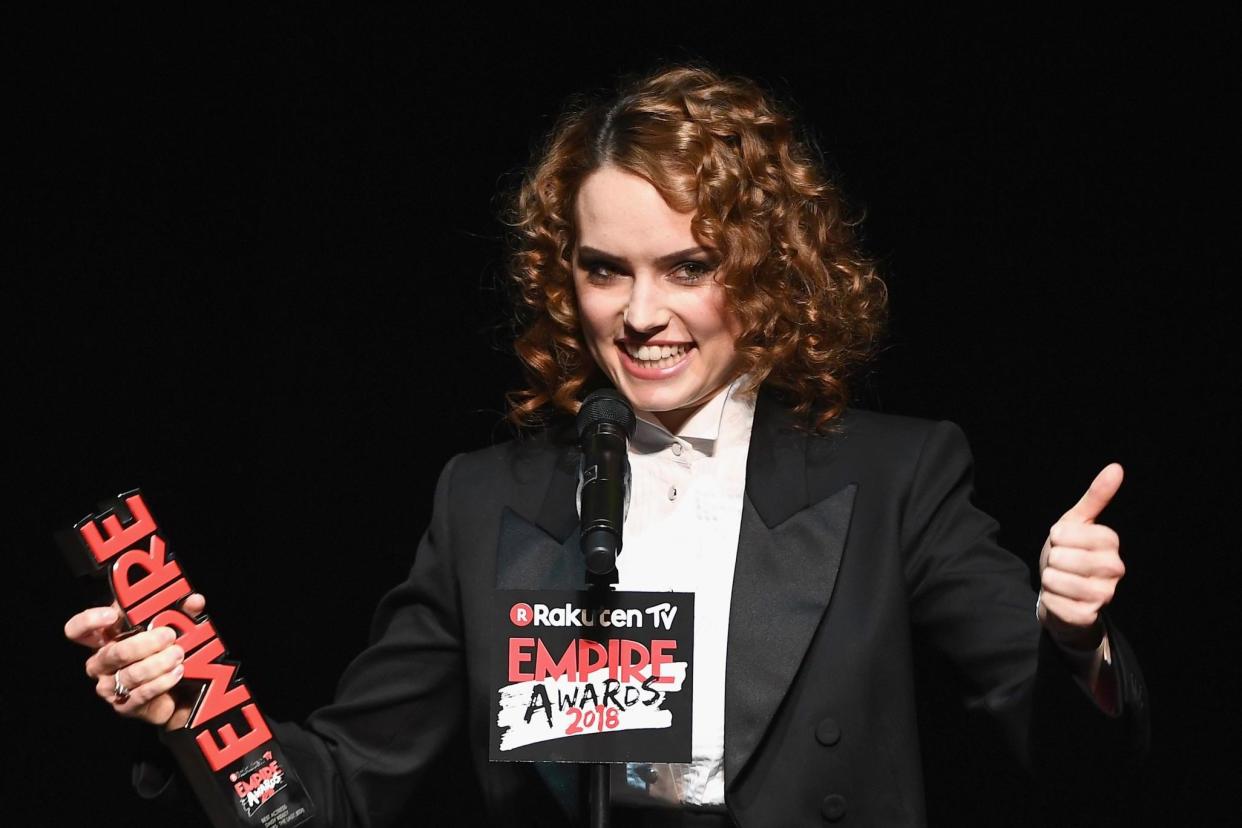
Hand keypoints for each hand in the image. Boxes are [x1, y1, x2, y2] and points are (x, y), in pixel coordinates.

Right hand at [64, 594, 206, 729]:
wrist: (177, 692)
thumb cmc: (166, 652)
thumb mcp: (173, 627)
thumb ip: (182, 611)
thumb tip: (194, 600)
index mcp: (105, 639)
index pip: (78, 630)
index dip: (89, 621)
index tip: (113, 615)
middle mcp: (102, 663)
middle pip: (114, 652)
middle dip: (146, 643)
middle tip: (169, 635)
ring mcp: (109, 686)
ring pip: (131, 674)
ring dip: (159, 663)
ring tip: (178, 655)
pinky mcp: (124, 705)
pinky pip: (141, 693)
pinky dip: (162, 681)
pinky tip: (177, 672)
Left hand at [1037, 463, 1125, 650]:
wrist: (1065, 597)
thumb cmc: (1070, 555)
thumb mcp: (1077, 524)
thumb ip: (1095, 497)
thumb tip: (1116, 468)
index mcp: (1110, 542)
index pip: (1066, 533)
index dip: (1057, 538)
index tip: (1064, 543)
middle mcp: (1114, 568)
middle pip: (1062, 557)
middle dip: (1052, 560)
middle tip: (1061, 565)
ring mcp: (1104, 594)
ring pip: (1055, 579)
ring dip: (1048, 580)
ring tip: (1060, 581)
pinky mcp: (1088, 615)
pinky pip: (1053, 602)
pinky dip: (1048, 600)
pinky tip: (1059, 599)